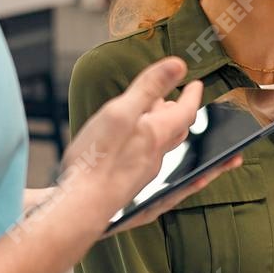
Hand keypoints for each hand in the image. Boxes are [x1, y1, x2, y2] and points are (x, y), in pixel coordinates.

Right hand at [52, 57, 231, 241]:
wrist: (77, 208)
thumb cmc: (94, 161)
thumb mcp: (120, 112)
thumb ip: (149, 88)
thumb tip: (179, 65)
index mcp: (155, 136)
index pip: (184, 112)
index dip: (192, 96)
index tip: (196, 84)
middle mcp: (155, 158)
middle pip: (175, 133)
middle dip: (179, 115)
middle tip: (178, 102)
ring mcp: (144, 178)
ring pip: (164, 153)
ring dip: (168, 135)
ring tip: (166, 126)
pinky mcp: (131, 194)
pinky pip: (156, 175)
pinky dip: (164, 164)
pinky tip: (161, 167)